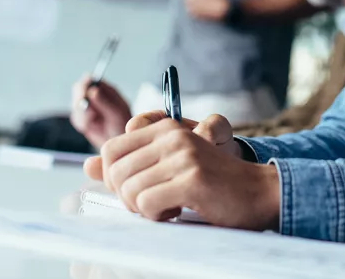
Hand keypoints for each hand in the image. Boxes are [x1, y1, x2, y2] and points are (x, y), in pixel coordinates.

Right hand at [70, 76, 133, 148]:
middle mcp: (95, 95)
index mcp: (106, 89)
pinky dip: (82, 124)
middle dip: (80, 100)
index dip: (85, 84)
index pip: (91, 79)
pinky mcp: (81, 118)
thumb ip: (105, 102)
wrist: (119, 142)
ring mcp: (87, 106)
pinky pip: (75, 118)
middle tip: (89, 111)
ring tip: (95, 121)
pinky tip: (92, 127)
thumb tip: (93, 90)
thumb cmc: (123, 126)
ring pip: (75, 105)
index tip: (85, 92)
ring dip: (83, 115)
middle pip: (78, 89)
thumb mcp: (117, 113)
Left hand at [84, 116, 278, 230]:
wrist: (257, 193)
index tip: (138, 189)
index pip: (111, 149)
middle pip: (116, 171)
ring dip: (143, 209)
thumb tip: (87, 166)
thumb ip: (130, 165)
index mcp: (165, 128)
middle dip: (126, 196)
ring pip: (129, 190)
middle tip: (151, 204)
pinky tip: (177, 211)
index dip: (115, 177)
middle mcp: (172, 135)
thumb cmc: (212, 184)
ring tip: (167, 207)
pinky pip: (147, 203)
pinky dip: (156, 216)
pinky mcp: (192, 178)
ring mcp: (183, 155)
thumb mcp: (168, 168)